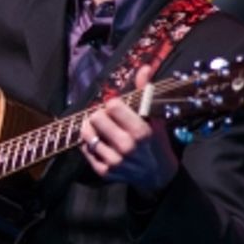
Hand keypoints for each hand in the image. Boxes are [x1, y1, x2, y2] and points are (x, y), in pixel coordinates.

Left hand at [80, 65, 178, 192]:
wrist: (158, 175)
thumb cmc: (156, 142)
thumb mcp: (155, 118)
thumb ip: (145, 93)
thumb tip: (144, 68)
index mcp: (141, 131)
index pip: (113, 106)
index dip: (112, 103)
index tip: (116, 107)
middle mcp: (126, 147)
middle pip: (96, 118)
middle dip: (100, 114)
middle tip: (106, 118)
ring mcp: (114, 161)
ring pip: (87, 134)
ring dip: (91, 128)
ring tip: (100, 128)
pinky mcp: (104, 171)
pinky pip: (85, 149)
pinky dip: (89, 143)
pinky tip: (100, 142)